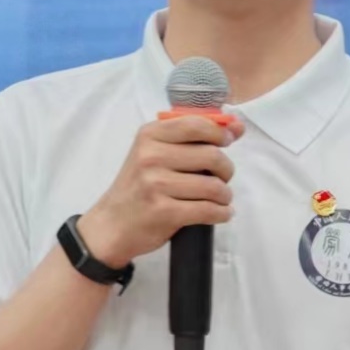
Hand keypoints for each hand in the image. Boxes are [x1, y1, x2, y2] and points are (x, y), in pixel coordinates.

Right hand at [77, 115, 244, 267]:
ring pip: (213, 186)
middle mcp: (151, 156)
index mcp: (149, 136)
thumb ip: (191, 138)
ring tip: (220, 198)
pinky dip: (222, 213)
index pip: (197, 124)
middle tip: (222, 178)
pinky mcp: (164, 211)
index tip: (228, 141)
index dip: (220, 132)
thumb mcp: (153, 153)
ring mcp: (156, 185)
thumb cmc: (138, 186)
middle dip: (226, 169)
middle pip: (212, 156)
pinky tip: (221, 213)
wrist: (112, 224)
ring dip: (225, 195)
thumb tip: (237, 127)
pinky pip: (208, 210)